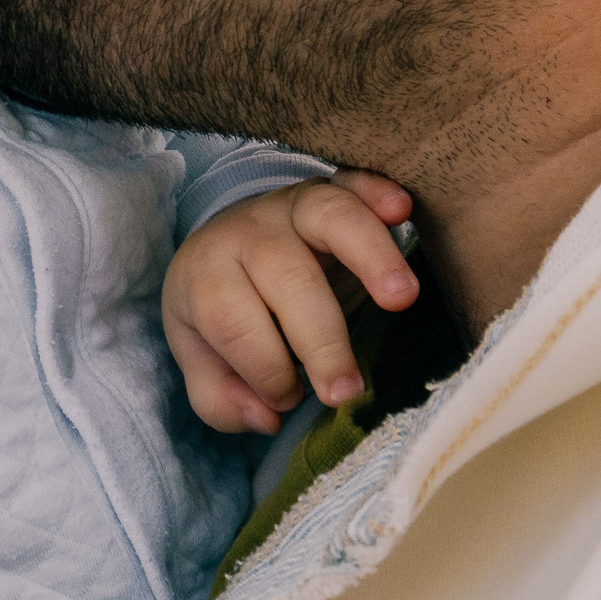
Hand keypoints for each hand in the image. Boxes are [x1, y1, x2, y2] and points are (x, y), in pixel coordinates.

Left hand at [162, 171, 416, 434]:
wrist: (224, 243)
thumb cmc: (221, 310)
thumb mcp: (200, 356)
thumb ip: (219, 397)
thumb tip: (266, 417)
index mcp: (205, 273)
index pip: (230, 321)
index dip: (264, 369)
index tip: (289, 397)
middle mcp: (247, 232)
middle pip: (285, 275)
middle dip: (319, 340)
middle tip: (345, 391)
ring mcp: (290, 205)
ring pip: (327, 217)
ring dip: (367, 256)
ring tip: (400, 299)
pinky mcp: (330, 191)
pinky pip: (354, 181)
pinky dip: (376, 190)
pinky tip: (399, 209)